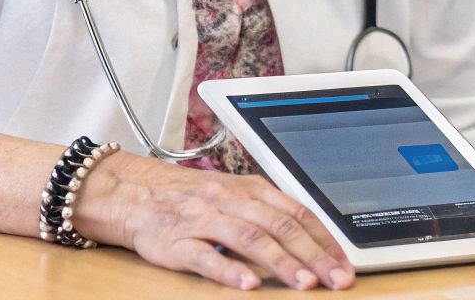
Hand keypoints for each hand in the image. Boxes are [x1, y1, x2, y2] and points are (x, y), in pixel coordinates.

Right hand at [74, 151, 354, 290]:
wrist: (131, 193)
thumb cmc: (187, 197)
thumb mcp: (232, 194)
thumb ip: (267, 211)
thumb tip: (311, 236)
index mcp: (248, 188)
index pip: (296, 212)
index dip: (323, 239)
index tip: (343, 263)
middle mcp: (229, 200)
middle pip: (279, 226)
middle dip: (313, 255)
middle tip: (336, 279)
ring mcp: (202, 220)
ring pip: (249, 239)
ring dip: (280, 262)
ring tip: (303, 283)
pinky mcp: (176, 242)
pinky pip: (205, 256)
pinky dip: (229, 270)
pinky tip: (248, 285)